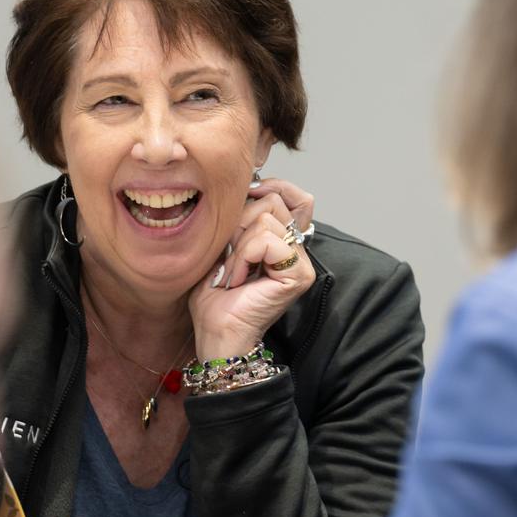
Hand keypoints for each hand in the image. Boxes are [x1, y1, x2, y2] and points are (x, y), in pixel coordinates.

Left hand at [189, 179, 316, 362]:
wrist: (216, 332)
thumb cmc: (214, 294)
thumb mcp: (223, 242)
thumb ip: (240, 215)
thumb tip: (249, 184)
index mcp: (283, 239)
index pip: (293, 194)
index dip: (267, 189)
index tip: (241, 206)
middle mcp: (298, 248)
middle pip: (272, 200)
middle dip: (238, 225)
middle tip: (229, 259)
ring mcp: (301, 261)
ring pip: (266, 219)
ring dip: (237, 246)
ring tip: (232, 273)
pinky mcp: (299, 274)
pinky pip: (266, 240)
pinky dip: (242, 257)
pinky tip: (237, 279)